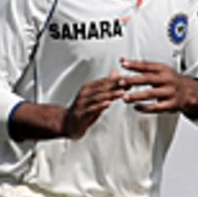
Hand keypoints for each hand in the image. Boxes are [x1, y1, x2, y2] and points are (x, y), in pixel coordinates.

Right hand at [8, 73, 124, 141]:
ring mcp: (82, 103)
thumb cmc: (84, 109)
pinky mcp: (81, 114)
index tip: (129, 78)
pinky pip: (91, 109)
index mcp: (89, 87)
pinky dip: (100, 106)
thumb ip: (107, 86)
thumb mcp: (96, 96)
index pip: (105, 81)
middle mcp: (85, 93)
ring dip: (110, 95)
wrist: (67, 123)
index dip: (118, 80)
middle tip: (128, 83)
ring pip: (98, 97)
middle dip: (116, 85)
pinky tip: (107, 104)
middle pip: (103, 88)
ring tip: (121, 93)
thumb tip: (116, 73)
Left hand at [118, 58, 197, 117]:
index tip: (123, 63)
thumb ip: (141, 66)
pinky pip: (156, 107)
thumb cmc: (170, 80)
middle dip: (133, 80)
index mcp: (163, 70)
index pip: (147, 65)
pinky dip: (145, 108)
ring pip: (151, 94)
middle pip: (148, 79)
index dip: (135, 64)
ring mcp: (170, 92)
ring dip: (136, 96)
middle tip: (121, 81)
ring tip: (125, 97)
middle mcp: (167, 80)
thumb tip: (123, 60)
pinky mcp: (171, 104)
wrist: (189, 92)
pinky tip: (136, 107)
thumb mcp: (160, 70)